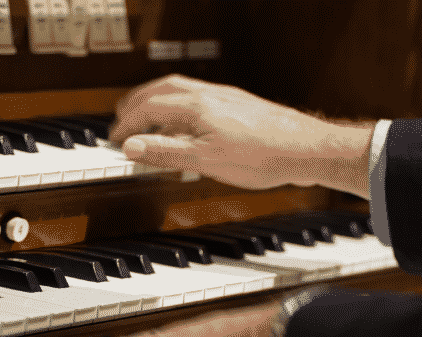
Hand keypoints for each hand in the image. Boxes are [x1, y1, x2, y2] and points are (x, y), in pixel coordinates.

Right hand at [110, 74, 339, 189]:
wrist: (306, 149)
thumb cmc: (264, 155)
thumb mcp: (206, 161)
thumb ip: (167, 152)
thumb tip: (133, 148)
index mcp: (195, 105)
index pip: (147, 108)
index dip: (126, 124)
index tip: (115, 139)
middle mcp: (208, 94)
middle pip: (160, 90)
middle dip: (136, 105)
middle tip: (122, 121)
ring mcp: (224, 97)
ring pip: (179, 91)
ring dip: (157, 103)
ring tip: (149, 122)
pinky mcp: (238, 105)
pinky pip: (197, 98)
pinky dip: (179, 107)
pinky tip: (188, 126)